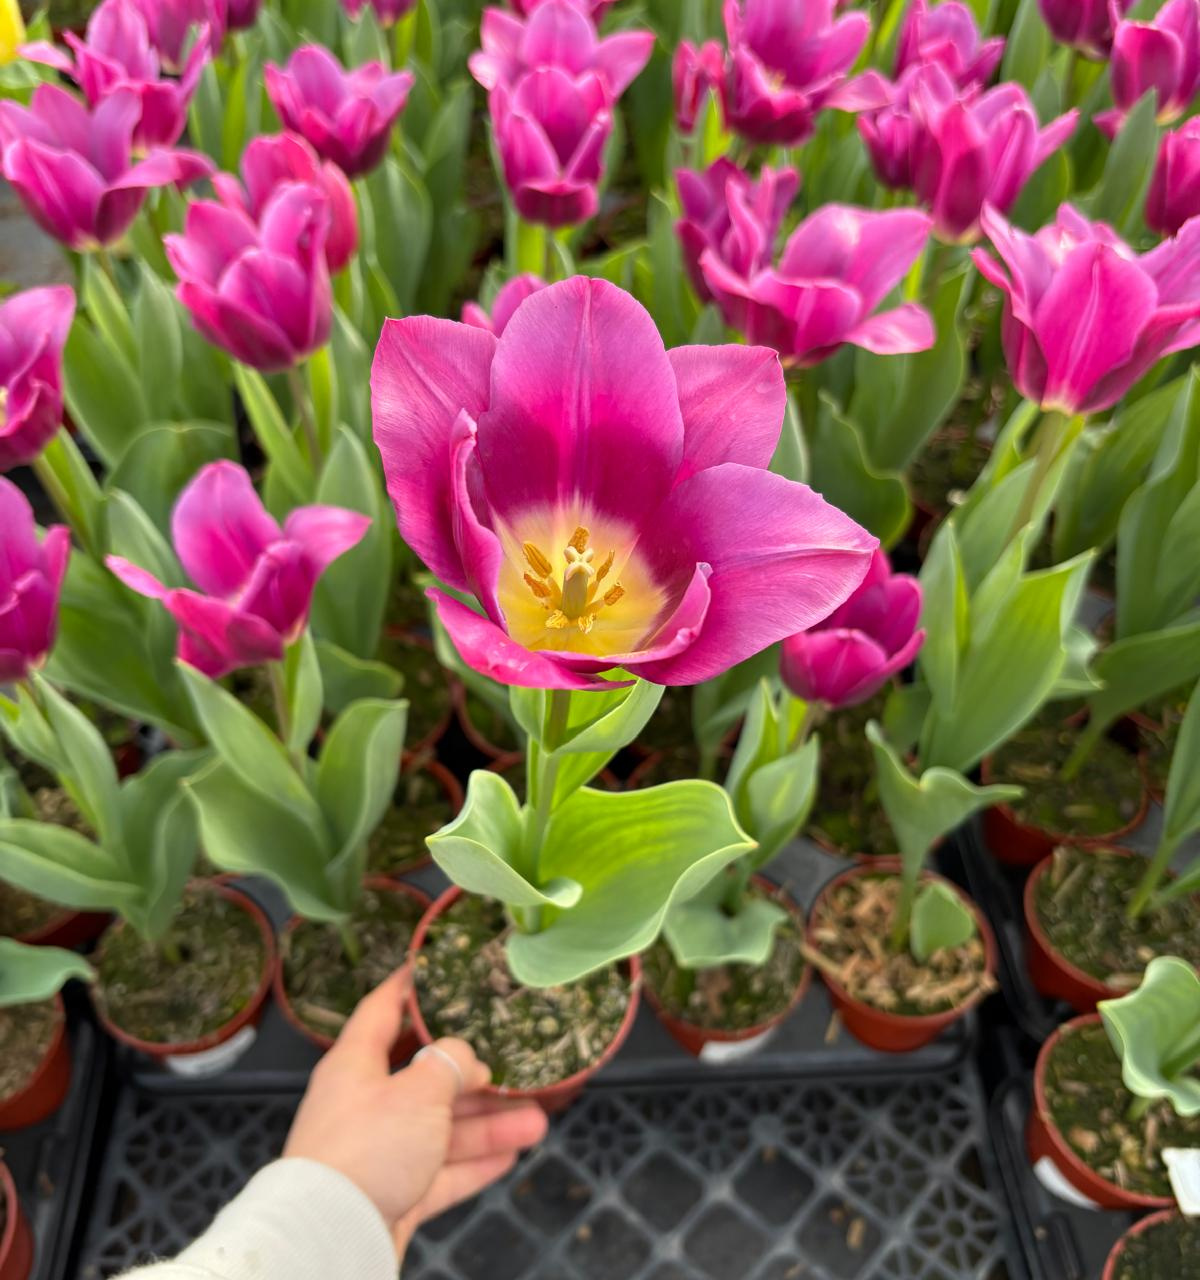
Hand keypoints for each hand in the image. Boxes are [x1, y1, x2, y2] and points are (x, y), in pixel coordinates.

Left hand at [283, 967, 548, 1259]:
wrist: (331, 1237)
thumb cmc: (368, 1147)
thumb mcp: (418, 1090)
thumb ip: (451, 1064)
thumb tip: (468, 1059)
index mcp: (356, 1064)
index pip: (382, 1010)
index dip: (408, 987)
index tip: (433, 966)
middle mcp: (365, 1103)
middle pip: (426, 1078)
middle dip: (475, 1074)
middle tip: (515, 1061)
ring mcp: (379, 1152)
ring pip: (441, 1129)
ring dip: (488, 1123)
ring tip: (537, 1119)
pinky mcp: (392, 1194)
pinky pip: (440, 1173)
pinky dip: (474, 1164)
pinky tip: (510, 1155)